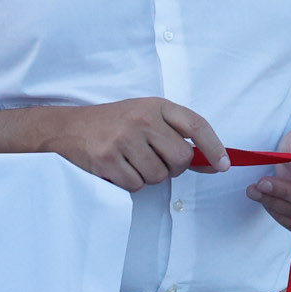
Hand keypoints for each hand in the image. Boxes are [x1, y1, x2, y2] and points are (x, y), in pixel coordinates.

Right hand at [21, 97, 224, 192]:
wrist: (66, 128)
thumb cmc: (112, 124)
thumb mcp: (144, 117)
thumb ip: (175, 135)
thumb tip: (212, 162)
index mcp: (156, 106)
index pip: (196, 125)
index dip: (215, 147)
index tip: (224, 165)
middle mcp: (142, 119)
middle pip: (180, 159)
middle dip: (173, 168)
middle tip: (155, 161)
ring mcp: (124, 139)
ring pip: (158, 176)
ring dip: (148, 176)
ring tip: (130, 161)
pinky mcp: (108, 159)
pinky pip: (136, 185)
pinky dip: (129, 182)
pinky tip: (116, 168)